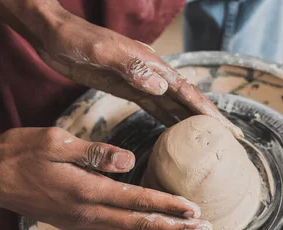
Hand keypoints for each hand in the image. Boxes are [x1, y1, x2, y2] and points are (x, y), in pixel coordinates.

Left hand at [0, 0, 241, 136]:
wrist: (53, 34)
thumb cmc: (76, 40)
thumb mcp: (101, 53)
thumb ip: (131, 68)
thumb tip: (161, 87)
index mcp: (151, 66)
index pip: (187, 92)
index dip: (207, 111)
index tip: (226, 128)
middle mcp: (152, 74)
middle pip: (187, 100)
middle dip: (209, 119)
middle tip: (230, 139)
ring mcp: (142, 82)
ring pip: (174, 106)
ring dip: (191, 122)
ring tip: (209, 141)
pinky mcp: (129, 88)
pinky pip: (156, 108)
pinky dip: (169, 120)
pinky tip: (176, 131)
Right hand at [0, 127, 212, 229]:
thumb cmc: (20, 154)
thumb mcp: (55, 142)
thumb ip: (94, 153)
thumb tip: (129, 160)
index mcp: (86, 191)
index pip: (137, 201)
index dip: (167, 206)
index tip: (193, 210)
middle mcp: (88, 212)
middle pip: (140, 224)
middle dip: (175, 228)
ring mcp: (82, 220)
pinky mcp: (77, 220)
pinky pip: (117, 228)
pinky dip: (141, 229)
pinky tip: (153, 227)